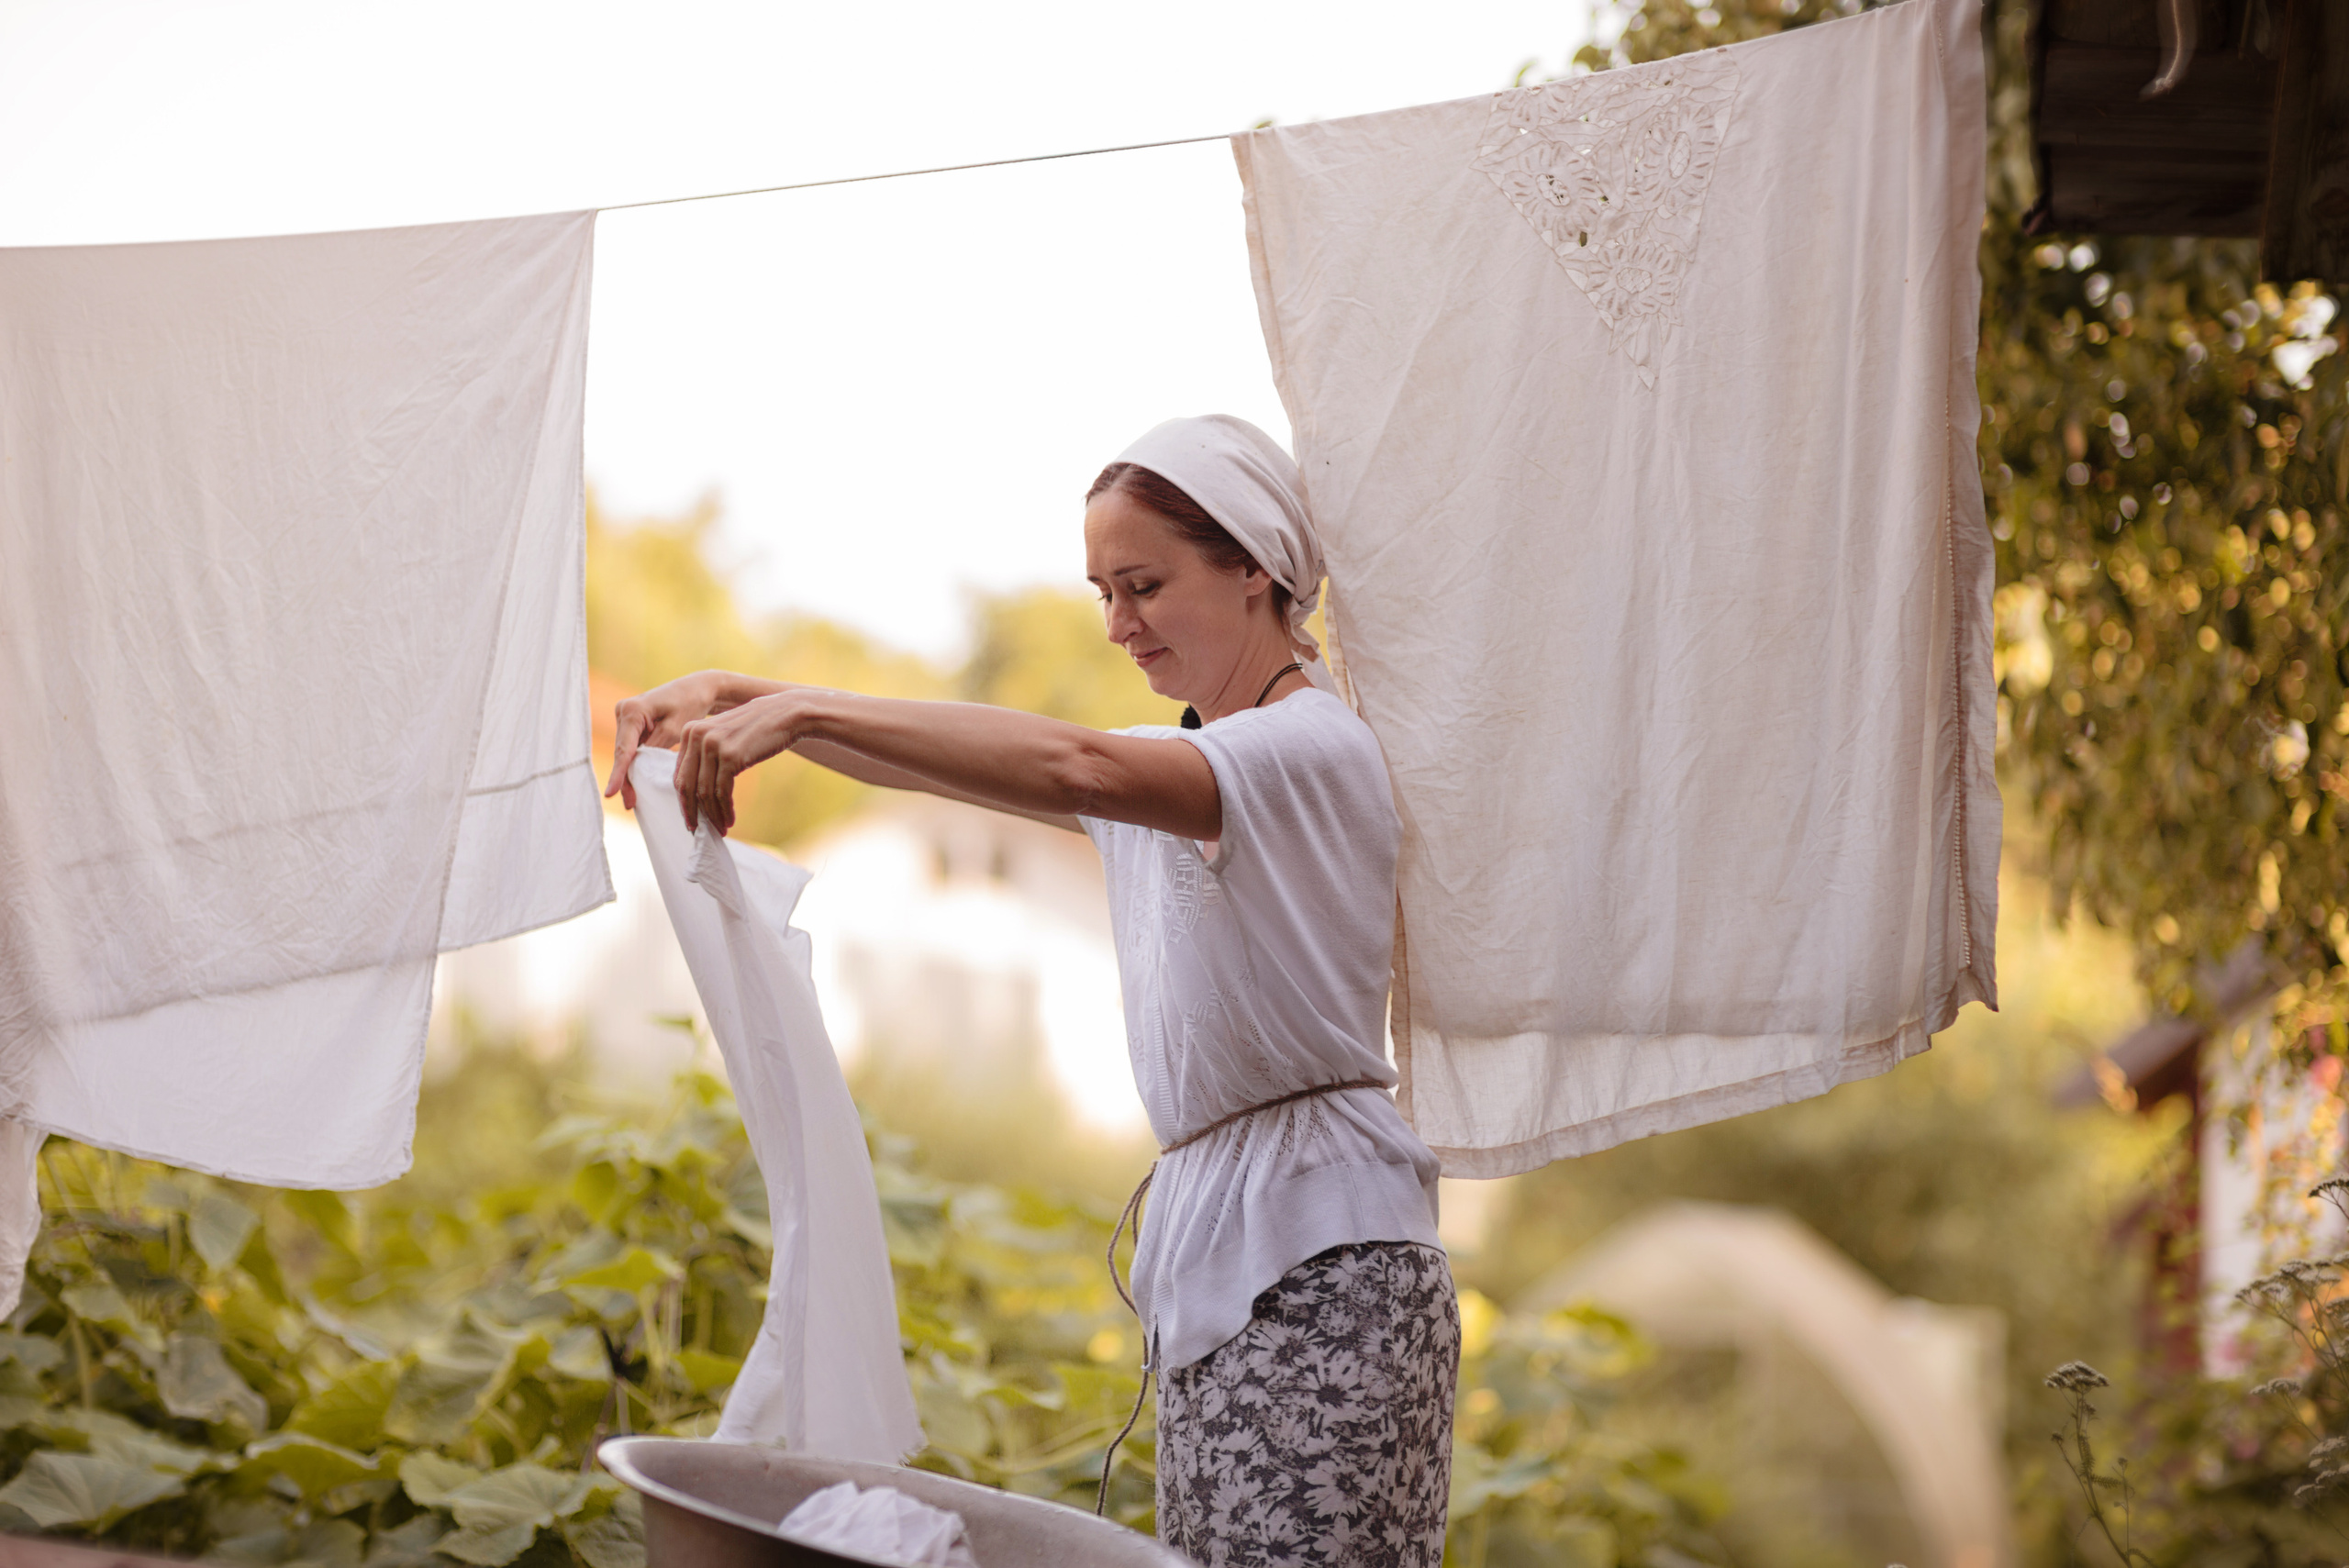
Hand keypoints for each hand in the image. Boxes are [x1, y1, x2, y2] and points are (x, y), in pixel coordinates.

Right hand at [607, 671, 727, 810]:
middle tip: (630, 804)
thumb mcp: (676, 729)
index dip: (618, 774)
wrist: (698, 688)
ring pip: (625, 753)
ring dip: (630, 774)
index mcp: (632, 710)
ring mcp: (625, 717)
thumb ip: (655, 747)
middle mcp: (623, 711)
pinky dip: (635, 764)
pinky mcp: (632, 724)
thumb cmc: (691, 704)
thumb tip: (638, 768)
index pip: (624, 749)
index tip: (610, 794)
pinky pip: (631, 748)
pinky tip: (637, 785)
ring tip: (632, 800)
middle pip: (622, 753)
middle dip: (625, 779)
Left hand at [677, 691, 813, 835]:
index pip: (679, 774)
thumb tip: (696, 790)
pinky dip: (725, 810)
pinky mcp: (731, 756)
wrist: (787, 714)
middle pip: (686, 785)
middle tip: (698, 830)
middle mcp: (696, 736)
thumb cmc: (757, 728)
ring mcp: (713, 745)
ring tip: (720, 828)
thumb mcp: (723, 735)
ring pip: (704, 792)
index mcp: (689, 731)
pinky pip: (722, 792)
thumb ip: (705, 754)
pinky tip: (730, 820)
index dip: (684, 800)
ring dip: (712, 815)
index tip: (691, 817)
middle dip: (692, 812)